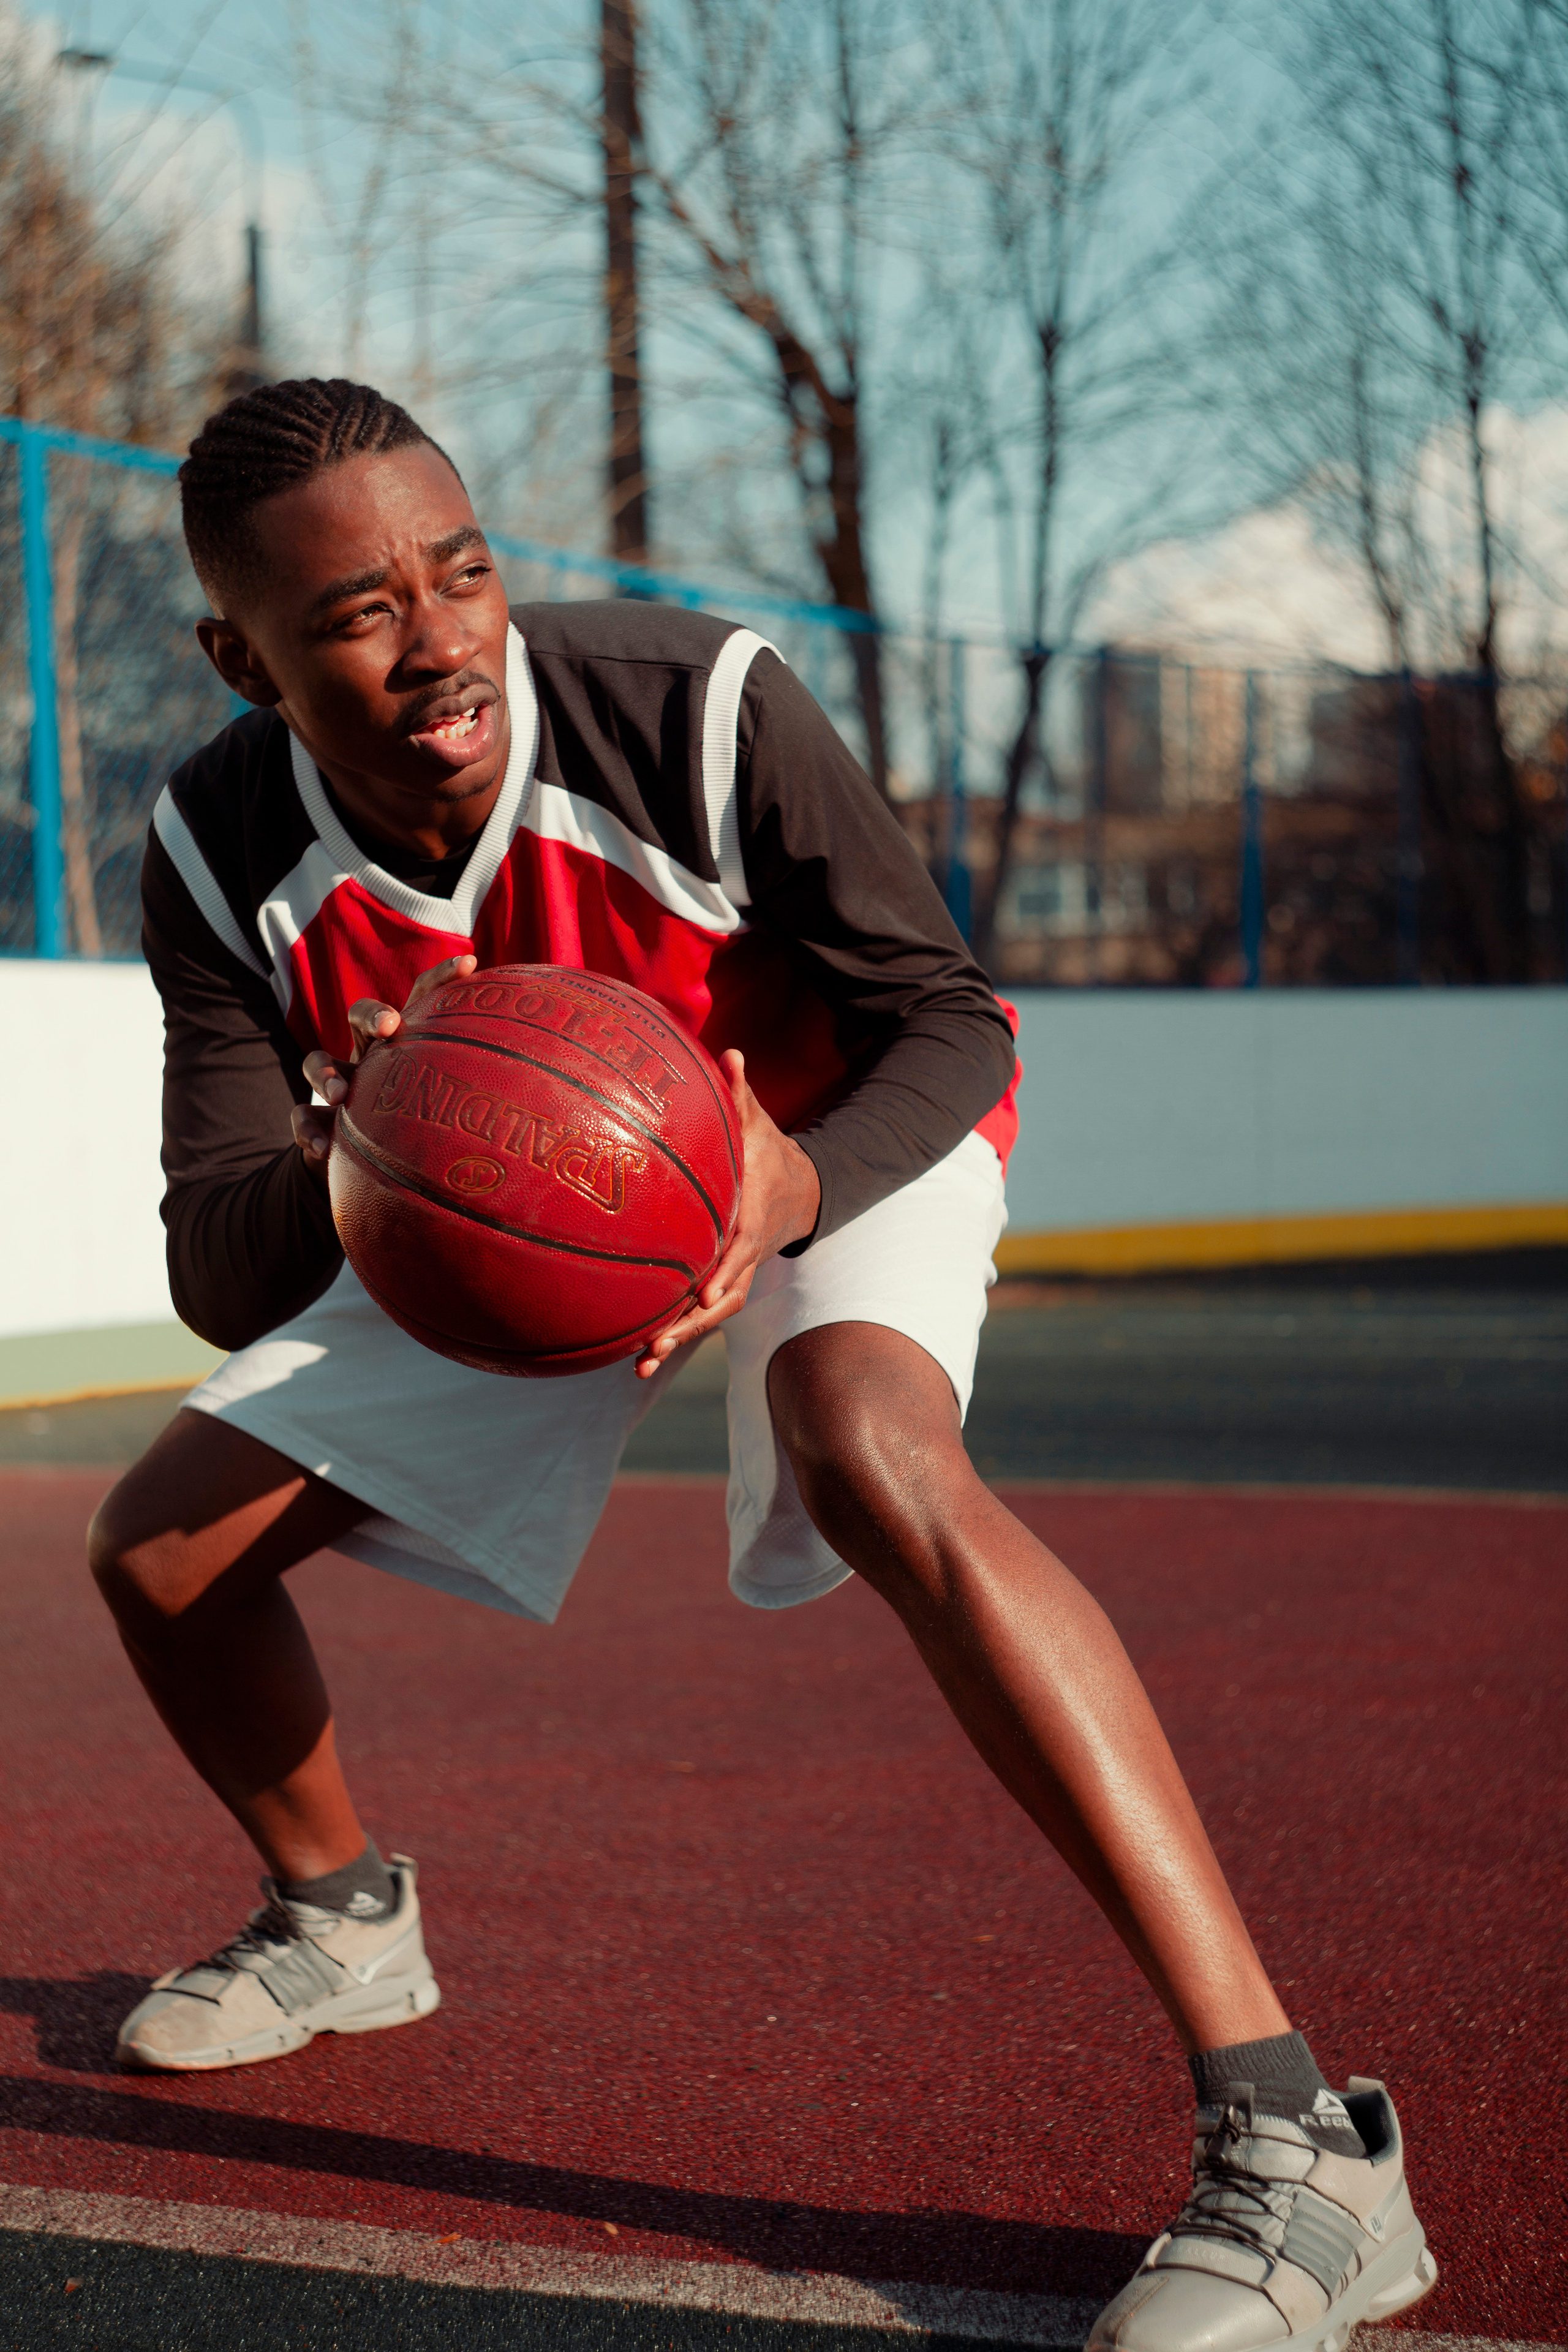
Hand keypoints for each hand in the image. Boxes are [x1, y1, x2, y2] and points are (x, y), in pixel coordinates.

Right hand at [291, 953, 478, 1179]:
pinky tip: (322, 1148)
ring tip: (342, 1095)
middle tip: (389, 1026)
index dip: (443, 979)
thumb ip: (492, 1101)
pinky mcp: (316, 1120)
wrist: (373, 1171)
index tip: (471, 963)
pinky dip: (309, 1131)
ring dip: (326, 1072)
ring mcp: (341, 1086)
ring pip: (319, 1060)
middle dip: (372, 1013)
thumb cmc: (428, 1135)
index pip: (425, 1000)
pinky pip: (301, 1118)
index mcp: (409, 1045)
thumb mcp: (458, 1115)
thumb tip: (558, 1106)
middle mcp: (372, 1057)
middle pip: (363, 1015)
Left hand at [634, 1048, 819, 1378]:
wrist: (803, 1188)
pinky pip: (700, 1314)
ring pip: (711, 1315)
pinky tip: (638, 1355)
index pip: (740, 1250)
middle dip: (691, 1325)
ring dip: (678, 1339)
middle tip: (658, 1343)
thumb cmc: (769, 1152)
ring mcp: (736, 1273)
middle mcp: (745, 1254)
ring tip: (641, 1363)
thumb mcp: (758, 1122)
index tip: (701, 1295)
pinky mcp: (722, 1282)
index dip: (723, 1273)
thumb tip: (731, 1052)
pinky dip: (674, 1333)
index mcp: (752, 1217)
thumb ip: (741, 1093)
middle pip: (722, 1298)